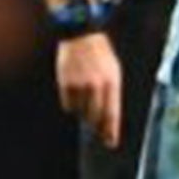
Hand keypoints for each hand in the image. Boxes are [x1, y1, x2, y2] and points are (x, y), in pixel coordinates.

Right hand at [56, 30, 122, 147]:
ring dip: (82, 110)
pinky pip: (68, 105)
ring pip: (80, 112)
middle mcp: (97, 86)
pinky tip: (74, 91)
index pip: (112, 113)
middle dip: (95, 123)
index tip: (111, 143)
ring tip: (84, 94)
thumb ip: (112, 94)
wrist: (81, 35)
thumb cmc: (100, 55)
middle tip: (94, 124)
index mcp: (112, 82)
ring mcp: (80, 85)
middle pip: (95, 117)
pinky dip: (71, 103)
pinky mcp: (66, 84)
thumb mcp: (113, 71)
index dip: (111, 131)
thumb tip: (108, 119)